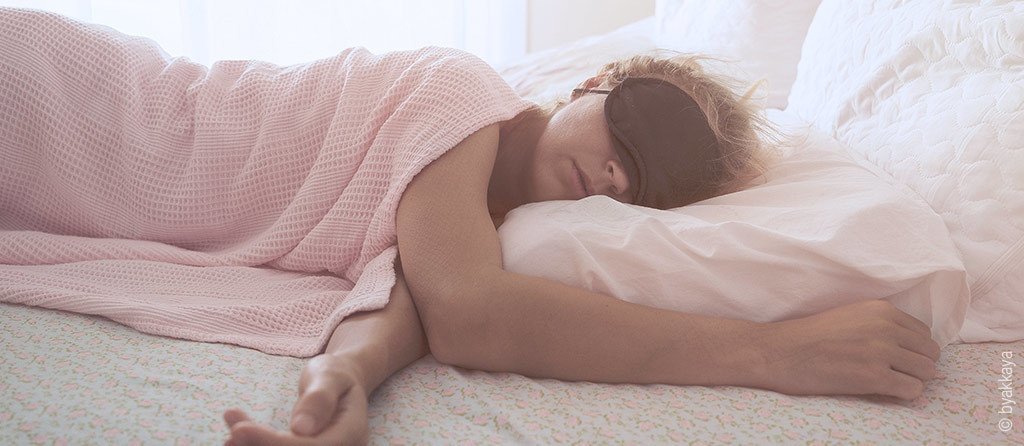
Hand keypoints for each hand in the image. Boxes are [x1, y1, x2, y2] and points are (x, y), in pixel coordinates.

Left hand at [223, 353, 369, 445]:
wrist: (341, 386)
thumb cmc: (335, 375)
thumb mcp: (330, 375)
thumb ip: (319, 398)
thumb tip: (301, 428)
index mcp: (350, 434)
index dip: (273, 444)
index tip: (239, 429)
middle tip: (230, 434)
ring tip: (229, 439)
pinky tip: (235, 441)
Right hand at [755, 299, 941, 400]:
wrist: (781, 352)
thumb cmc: (810, 337)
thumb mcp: (851, 316)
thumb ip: (881, 324)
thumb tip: (911, 346)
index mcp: (881, 310)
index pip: (923, 334)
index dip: (912, 350)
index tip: (896, 359)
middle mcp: (886, 327)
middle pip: (929, 353)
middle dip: (916, 366)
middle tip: (893, 373)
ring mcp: (881, 351)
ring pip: (927, 371)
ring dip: (911, 380)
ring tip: (888, 382)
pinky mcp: (874, 376)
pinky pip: (913, 390)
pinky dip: (903, 394)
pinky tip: (883, 391)